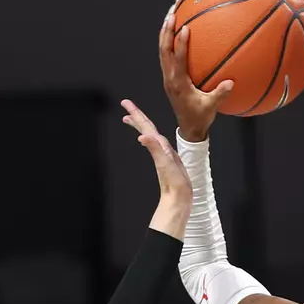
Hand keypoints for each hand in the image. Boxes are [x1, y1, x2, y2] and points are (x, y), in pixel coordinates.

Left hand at [121, 100, 191, 238]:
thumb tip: (141, 137)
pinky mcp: (169, 160)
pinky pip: (159, 144)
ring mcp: (163, 154)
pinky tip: (152, 139)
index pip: (145, 126)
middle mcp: (158, 149)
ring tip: (133, 118)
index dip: (136, 114)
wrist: (178, 200)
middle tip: (126, 104)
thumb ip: (154, 149)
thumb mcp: (164, 164)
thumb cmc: (173, 185)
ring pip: (150, 135)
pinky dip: (154, 138)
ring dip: (142, 125)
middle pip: (145, 128)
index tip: (126, 103)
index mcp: (158, 146)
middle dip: (136, 116)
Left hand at [159, 12, 234, 142]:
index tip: (185, 28)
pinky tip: (174, 34)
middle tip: (171, 14)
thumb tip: (231, 82)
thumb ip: (220, 94)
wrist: (189, 129)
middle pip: (164, 51)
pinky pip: (166, 58)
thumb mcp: (211, 107)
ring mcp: (168, 78)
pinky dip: (168, 44)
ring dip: (164, 35)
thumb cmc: (200, 118)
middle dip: (166, 31)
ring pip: (162, 52)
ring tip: (169, 18)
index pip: (178, 60)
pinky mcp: (169, 79)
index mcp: (179, 84)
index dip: (180, 44)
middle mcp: (170, 79)